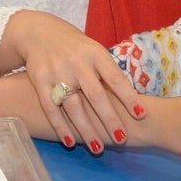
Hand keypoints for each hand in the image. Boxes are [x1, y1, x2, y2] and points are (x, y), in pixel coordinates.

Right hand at [4, 10, 145, 152]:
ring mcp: (57, 72)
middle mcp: (77, 62)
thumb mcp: (94, 51)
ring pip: (74, 106)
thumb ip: (108, 72)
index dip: (129, 96)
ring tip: (98, 149)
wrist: (38, 32)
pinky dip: (61, 127)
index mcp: (95, 53)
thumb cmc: (76, 48)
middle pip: (95, 95)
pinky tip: (70, 142)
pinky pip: (51, 108)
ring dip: (86, 129)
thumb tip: (133, 99)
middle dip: (109, 119)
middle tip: (123, 139)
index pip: (115, 77)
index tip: (141, 115)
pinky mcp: (40, 81)